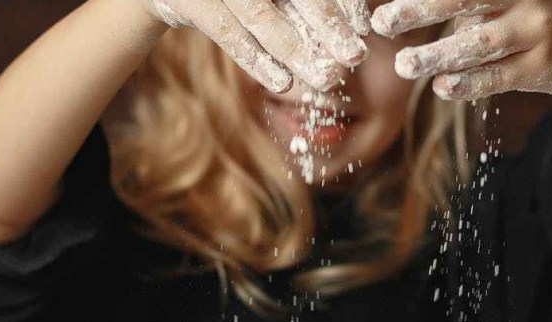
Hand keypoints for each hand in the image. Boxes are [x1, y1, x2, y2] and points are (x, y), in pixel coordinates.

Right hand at [144, 0, 371, 92]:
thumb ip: (303, 3)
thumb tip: (353, 26)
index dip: (341, 2)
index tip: (363, 28)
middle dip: (327, 26)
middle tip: (355, 57)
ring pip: (261, 15)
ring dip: (296, 51)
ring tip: (325, 80)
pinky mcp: (188, 0)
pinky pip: (228, 33)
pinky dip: (257, 59)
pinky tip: (283, 83)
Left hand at [371, 0, 551, 100]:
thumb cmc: (528, 10)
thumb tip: (407, 5)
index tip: (382, 5)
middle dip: (421, 9)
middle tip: (383, 22)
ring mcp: (536, 30)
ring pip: (480, 44)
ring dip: (437, 56)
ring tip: (405, 65)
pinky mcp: (540, 66)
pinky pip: (497, 76)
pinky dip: (467, 83)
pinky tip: (441, 87)